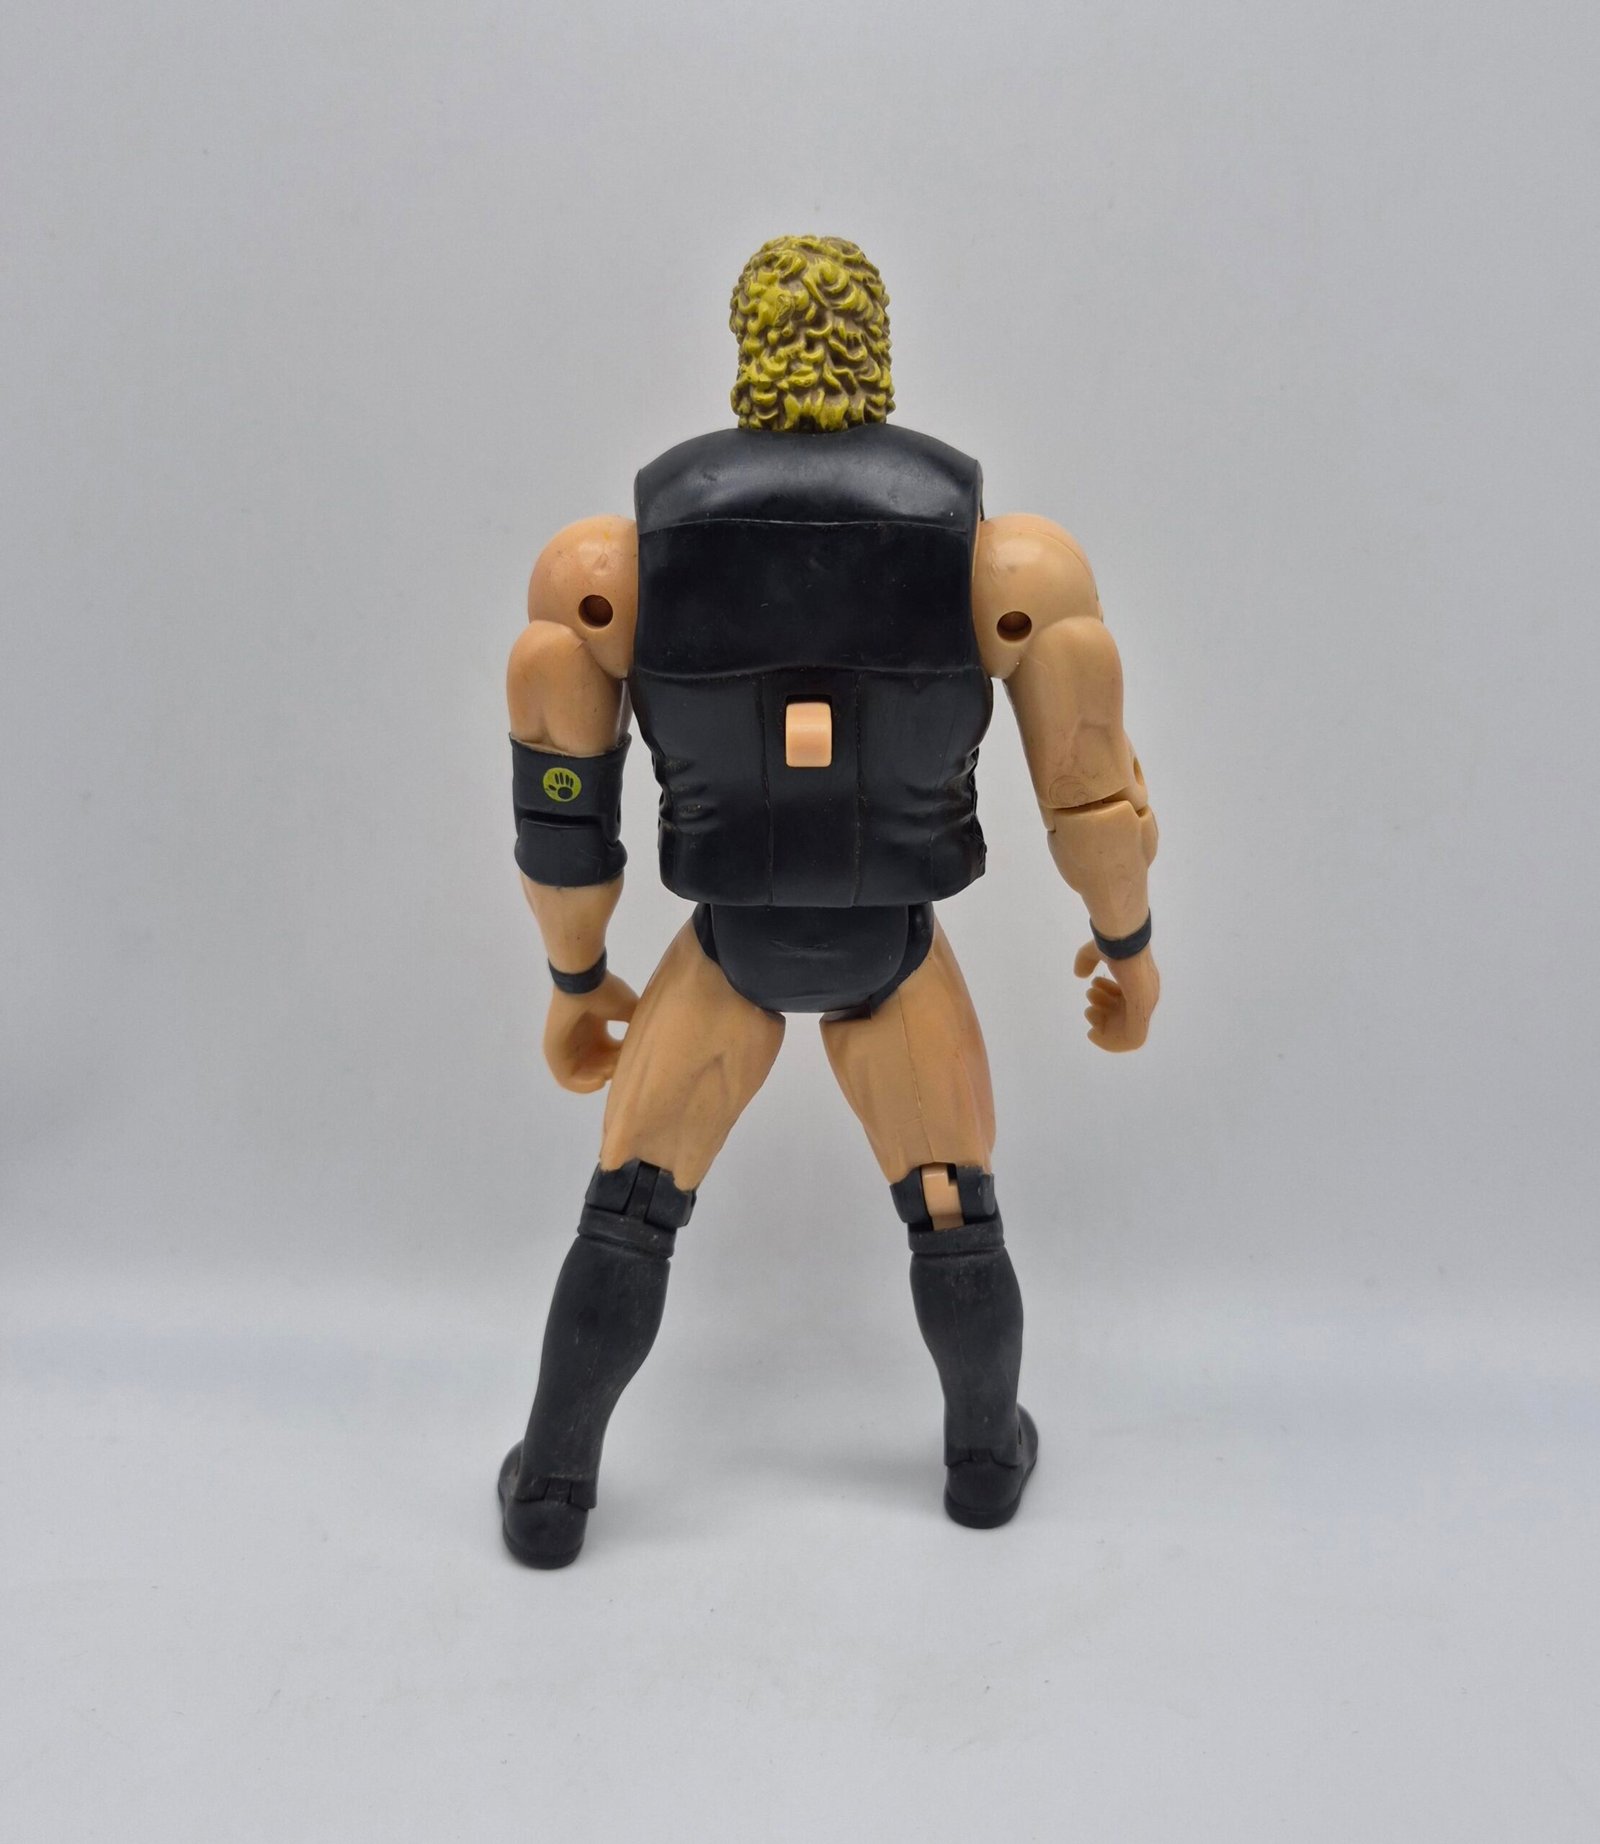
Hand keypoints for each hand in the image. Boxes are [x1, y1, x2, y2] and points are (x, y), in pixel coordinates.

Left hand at [543, 971, 638, 1092]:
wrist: (584, 981)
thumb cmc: (606, 992)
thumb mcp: (630, 1010)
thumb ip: (639, 1028)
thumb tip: (653, 1042)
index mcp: (595, 1032)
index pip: (610, 1057)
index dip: (623, 1063)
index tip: (633, 1060)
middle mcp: (581, 1041)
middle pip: (598, 1068)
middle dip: (612, 1071)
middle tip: (620, 1066)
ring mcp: (565, 1048)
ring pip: (583, 1076)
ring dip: (599, 1079)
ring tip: (609, 1073)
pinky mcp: (554, 1052)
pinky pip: (566, 1079)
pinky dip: (583, 1086)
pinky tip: (599, 1081)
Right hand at [1074, 940, 1159, 1052]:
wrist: (1124, 942)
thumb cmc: (1114, 944)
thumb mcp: (1096, 952)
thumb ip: (1087, 961)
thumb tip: (1080, 974)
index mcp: (1140, 982)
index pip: (1126, 1002)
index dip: (1106, 1000)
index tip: (1091, 990)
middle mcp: (1146, 996)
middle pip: (1125, 1018)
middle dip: (1102, 1013)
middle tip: (1089, 1001)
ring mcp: (1146, 1005)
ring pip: (1127, 1031)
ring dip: (1104, 1027)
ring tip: (1090, 1011)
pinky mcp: (1142, 1013)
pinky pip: (1133, 1040)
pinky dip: (1111, 1043)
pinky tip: (1093, 1035)